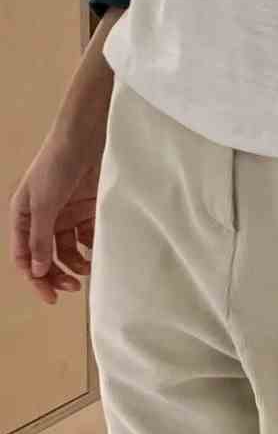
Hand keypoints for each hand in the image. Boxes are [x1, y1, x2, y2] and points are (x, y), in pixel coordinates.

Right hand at [10, 130, 101, 306]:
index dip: (35, 279)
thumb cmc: (57, 164)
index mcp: (22, 216)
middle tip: (74, 287)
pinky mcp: (87, 208)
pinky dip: (92, 246)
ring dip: (76, 262)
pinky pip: (87, 235)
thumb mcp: (44, 204)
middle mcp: (42, 218)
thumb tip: (37, 270)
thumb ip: (40, 239)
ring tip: (89, 269)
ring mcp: (65, 213)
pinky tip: (99, 252)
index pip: (24, 257)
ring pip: (67, 249)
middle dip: (57, 274)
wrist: (86, 136)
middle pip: (46, 256)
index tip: (51, 297)